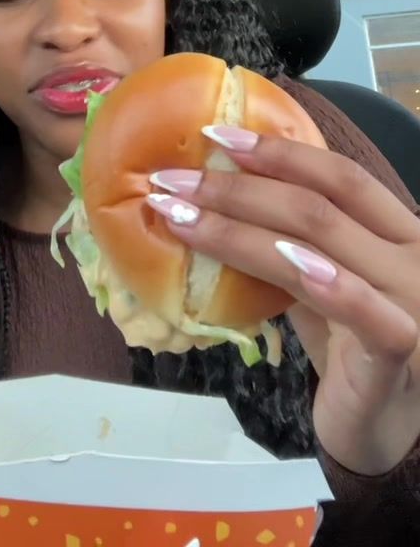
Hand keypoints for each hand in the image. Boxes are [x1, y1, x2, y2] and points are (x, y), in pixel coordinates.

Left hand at [146, 125, 419, 475]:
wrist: (388, 432)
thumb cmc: (352, 351)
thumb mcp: (322, 285)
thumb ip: (289, 245)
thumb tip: (208, 200)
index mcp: (397, 231)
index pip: (340, 176)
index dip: (279, 151)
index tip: (214, 135)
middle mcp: (410, 256)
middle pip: (317, 204)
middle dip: (236, 186)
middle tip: (172, 179)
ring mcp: (409, 300)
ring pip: (319, 243)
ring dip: (239, 227)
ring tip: (179, 215)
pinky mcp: (398, 350)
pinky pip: (361, 308)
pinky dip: (321, 279)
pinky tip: (278, 258)